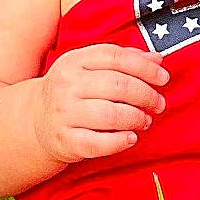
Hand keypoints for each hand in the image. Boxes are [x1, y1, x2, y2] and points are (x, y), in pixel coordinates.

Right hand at [33, 44, 169, 163]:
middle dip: (146, 95)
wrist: (35, 121)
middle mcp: (67, 85)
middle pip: (118, 86)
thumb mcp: (91, 68)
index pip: (116, 56)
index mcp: (75, 61)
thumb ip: (125, 60)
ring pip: (111, 115)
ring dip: (136, 118)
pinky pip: (99, 143)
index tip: (164, 78)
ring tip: (145, 120)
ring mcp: (64, 113)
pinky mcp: (66, 140)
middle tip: (158, 104)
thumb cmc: (73, 91)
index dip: (145, 67)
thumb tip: (158, 59)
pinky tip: (131, 137)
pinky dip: (121, 141)